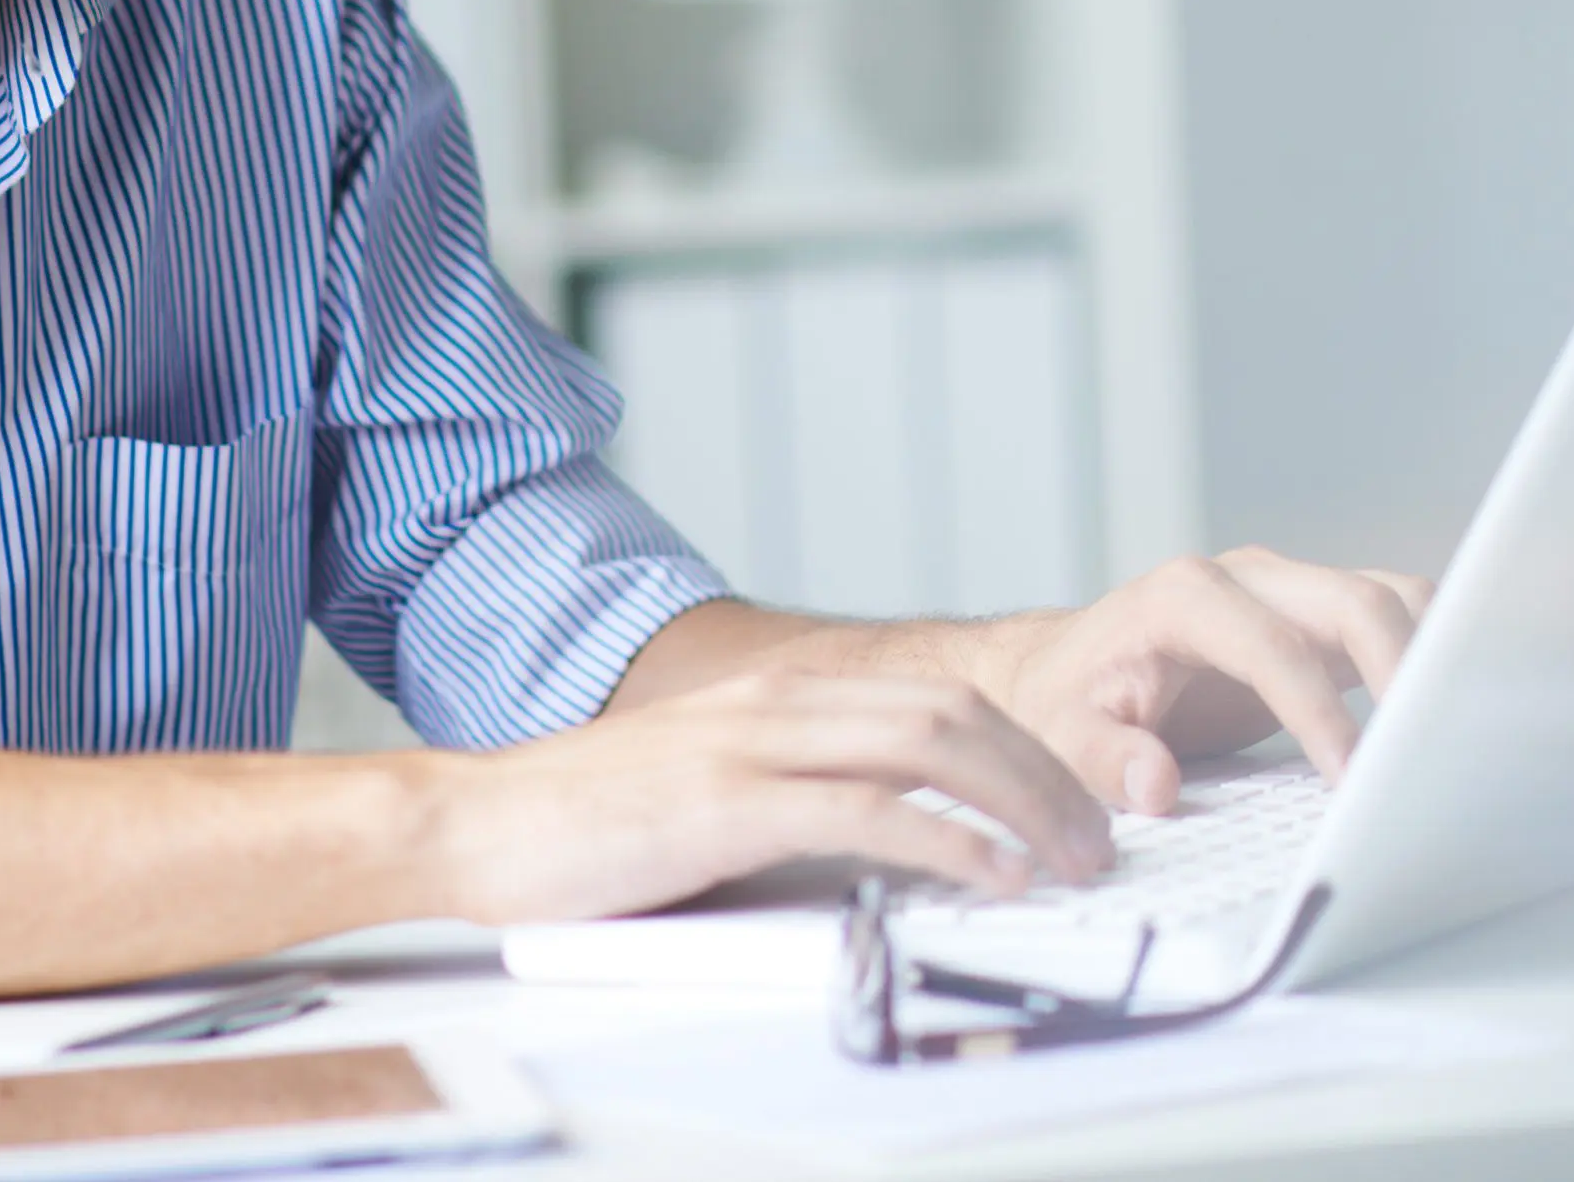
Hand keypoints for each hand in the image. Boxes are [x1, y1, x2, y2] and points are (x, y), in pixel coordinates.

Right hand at [423, 668, 1113, 927]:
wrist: (476, 824)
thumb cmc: (586, 827)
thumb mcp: (708, 795)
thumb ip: (791, 803)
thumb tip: (890, 852)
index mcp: (777, 697)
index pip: (933, 698)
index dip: (1020, 746)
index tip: (1071, 804)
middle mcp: (776, 704)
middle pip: (951, 709)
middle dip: (1042, 770)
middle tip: (1098, 837)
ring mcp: (752, 745)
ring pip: (926, 742)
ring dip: (1017, 799)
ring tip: (1070, 859)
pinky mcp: (727, 802)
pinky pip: (863, 810)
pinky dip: (943, 839)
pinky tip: (989, 875)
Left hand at [998, 545, 1434, 814]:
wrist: (1069, 667)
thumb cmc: (1068, 699)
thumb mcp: (1062, 733)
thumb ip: (1103, 757)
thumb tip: (1155, 784)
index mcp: (1183, 598)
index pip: (1273, 648)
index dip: (1319, 713)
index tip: (1352, 781)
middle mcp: (1245, 580)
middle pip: (1352, 601)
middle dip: (1406, 670)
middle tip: (1432, 757)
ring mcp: (1288, 593)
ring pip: (1390, 598)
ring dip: (1435, 656)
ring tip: (1460, 735)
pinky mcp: (1318, 619)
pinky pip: (1394, 620)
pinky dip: (1433, 656)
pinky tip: (1450, 715)